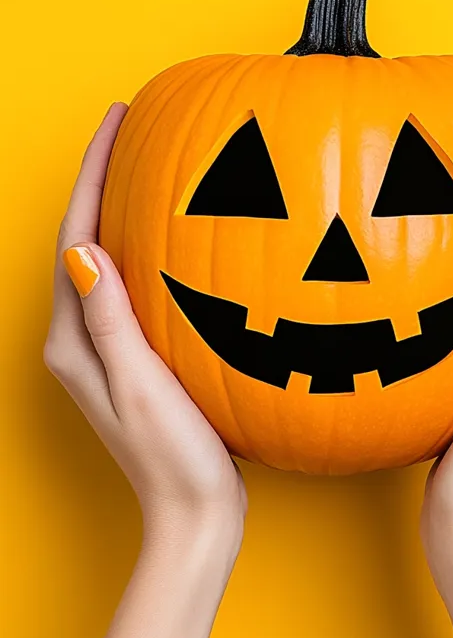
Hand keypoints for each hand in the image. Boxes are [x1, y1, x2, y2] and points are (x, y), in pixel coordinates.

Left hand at [44, 103, 245, 567]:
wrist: (195, 516)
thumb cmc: (171, 458)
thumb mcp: (139, 386)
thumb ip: (110, 321)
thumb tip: (83, 251)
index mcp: (73, 341)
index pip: (74, 239)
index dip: (91, 175)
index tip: (115, 121)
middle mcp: (81, 338)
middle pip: (83, 241)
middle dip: (102, 181)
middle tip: (132, 127)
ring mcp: (109, 348)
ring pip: (109, 260)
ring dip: (123, 208)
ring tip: (153, 162)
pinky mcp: (138, 356)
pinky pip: (137, 284)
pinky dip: (151, 247)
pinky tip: (182, 232)